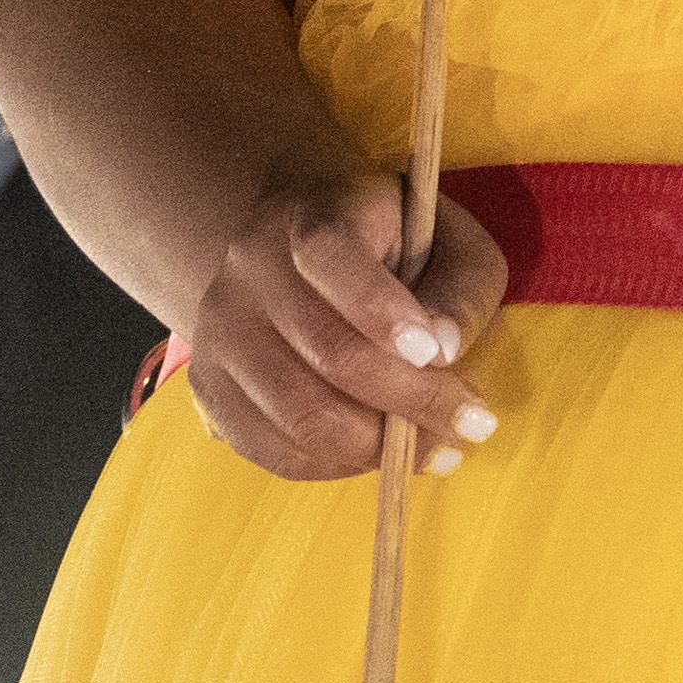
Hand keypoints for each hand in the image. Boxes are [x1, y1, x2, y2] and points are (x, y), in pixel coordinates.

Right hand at [180, 168, 510, 480]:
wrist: (295, 255)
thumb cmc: (396, 249)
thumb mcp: (450, 242)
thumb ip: (461, 287)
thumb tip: (446, 350)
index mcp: (311, 217)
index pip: (331, 257)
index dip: (381, 310)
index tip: (435, 353)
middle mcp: (250, 272)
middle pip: (327, 352)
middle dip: (411, 400)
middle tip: (473, 424)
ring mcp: (219, 333)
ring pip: (297, 413)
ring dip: (378, 447)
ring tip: (440, 451)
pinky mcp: (209, 387)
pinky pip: (269, 447)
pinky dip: (334, 465)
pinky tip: (382, 456)